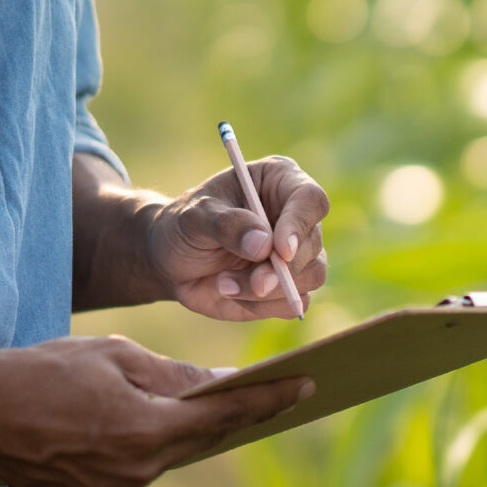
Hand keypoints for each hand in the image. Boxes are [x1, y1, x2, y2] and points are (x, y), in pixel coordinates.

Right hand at [0, 336, 310, 486]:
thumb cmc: (39, 371)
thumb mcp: (113, 358)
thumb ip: (172, 376)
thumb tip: (220, 386)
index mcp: (145, 432)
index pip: (224, 416)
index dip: (269, 400)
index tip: (307, 386)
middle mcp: (137, 471)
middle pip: (201, 440)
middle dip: (235, 416)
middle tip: (276, 393)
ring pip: (170, 455)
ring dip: (187, 429)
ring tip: (213, 401)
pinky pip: (140, 467)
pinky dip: (151, 443)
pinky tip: (154, 422)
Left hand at [146, 156, 330, 320]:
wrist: (173, 261)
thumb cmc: (184, 226)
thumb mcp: (194, 217)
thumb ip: (227, 225)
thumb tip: (264, 244)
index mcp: (280, 182)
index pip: (310, 199)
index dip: (299, 225)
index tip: (280, 250)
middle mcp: (295, 216)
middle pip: (313, 244)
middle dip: (282, 269)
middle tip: (253, 282)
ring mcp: (297, 253)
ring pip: (310, 276)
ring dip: (266, 290)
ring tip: (223, 283)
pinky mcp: (291, 286)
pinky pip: (294, 303)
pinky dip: (262, 305)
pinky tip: (232, 293)